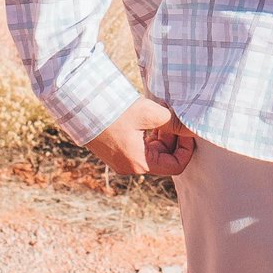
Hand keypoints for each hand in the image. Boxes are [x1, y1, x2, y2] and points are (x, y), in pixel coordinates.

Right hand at [82, 95, 196, 179]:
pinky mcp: (115, 150)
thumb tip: (191, 128)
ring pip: (151, 151)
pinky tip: (148, 116)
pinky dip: (148, 134)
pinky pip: (139, 147)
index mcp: (140, 163)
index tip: (187, 131)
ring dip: (160, 134)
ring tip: (160, 113)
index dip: (186, 149)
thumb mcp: (150, 114)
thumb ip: (174, 122)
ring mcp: (121, 159)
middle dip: (172, 138)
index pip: (175, 166)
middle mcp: (130, 167)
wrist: (80, 106)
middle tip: (173, 117)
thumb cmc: (115, 111)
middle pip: (163, 158)